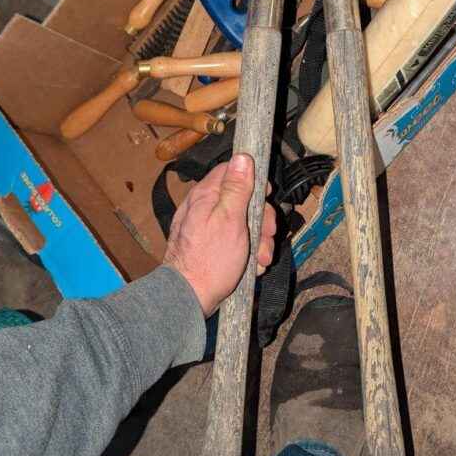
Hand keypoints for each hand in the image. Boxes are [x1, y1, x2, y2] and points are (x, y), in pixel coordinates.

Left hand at [164, 154, 275, 316]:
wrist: (188, 299)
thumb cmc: (209, 261)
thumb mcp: (230, 220)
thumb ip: (236, 188)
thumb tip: (242, 156)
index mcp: (205, 196)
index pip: (231, 171)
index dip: (253, 181)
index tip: (266, 197)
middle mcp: (203, 207)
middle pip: (241, 199)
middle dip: (261, 219)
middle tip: (267, 237)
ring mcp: (206, 227)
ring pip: (241, 222)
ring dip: (258, 240)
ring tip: (261, 259)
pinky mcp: (209, 245)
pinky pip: (234, 240)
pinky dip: (246, 252)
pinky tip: (251, 266)